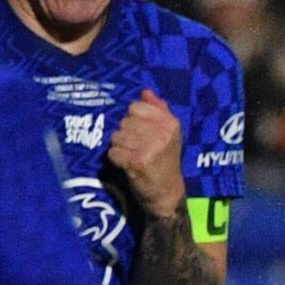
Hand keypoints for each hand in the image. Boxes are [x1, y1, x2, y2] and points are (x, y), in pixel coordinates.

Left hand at [107, 89, 187, 218]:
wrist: (167, 193)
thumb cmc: (164, 160)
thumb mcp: (168, 133)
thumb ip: (158, 110)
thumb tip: (145, 91)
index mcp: (171, 123)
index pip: (135, 107)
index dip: (134, 120)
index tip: (144, 134)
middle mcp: (163, 133)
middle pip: (124, 122)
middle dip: (126, 136)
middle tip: (139, 149)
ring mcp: (151, 147)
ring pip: (116, 137)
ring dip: (121, 149)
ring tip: (134, 158)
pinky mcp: (138, 162)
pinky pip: (113, 153)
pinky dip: (117, 161)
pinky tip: (129, 166)